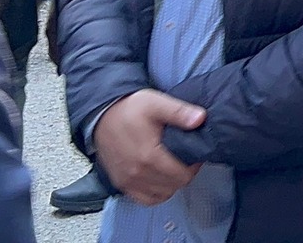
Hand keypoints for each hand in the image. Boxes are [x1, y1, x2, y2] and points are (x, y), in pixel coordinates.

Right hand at [92, 89, 206, 204]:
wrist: (101, 115)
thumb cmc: (129, 109)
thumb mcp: (156, 103)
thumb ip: (179, 112)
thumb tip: (200, 119)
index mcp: (149, 156)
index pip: (182, 176)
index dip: (194, 167)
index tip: (194, 155)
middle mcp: (138, 173)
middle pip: (174, 186)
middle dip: (184, 174)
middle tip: (185, 160)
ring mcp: (128, 181)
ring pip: (161, 195)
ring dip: (171, 184)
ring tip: (173, 167)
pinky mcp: (121, 184)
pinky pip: (144, 199)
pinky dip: (156, 193)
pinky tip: (160, 180)